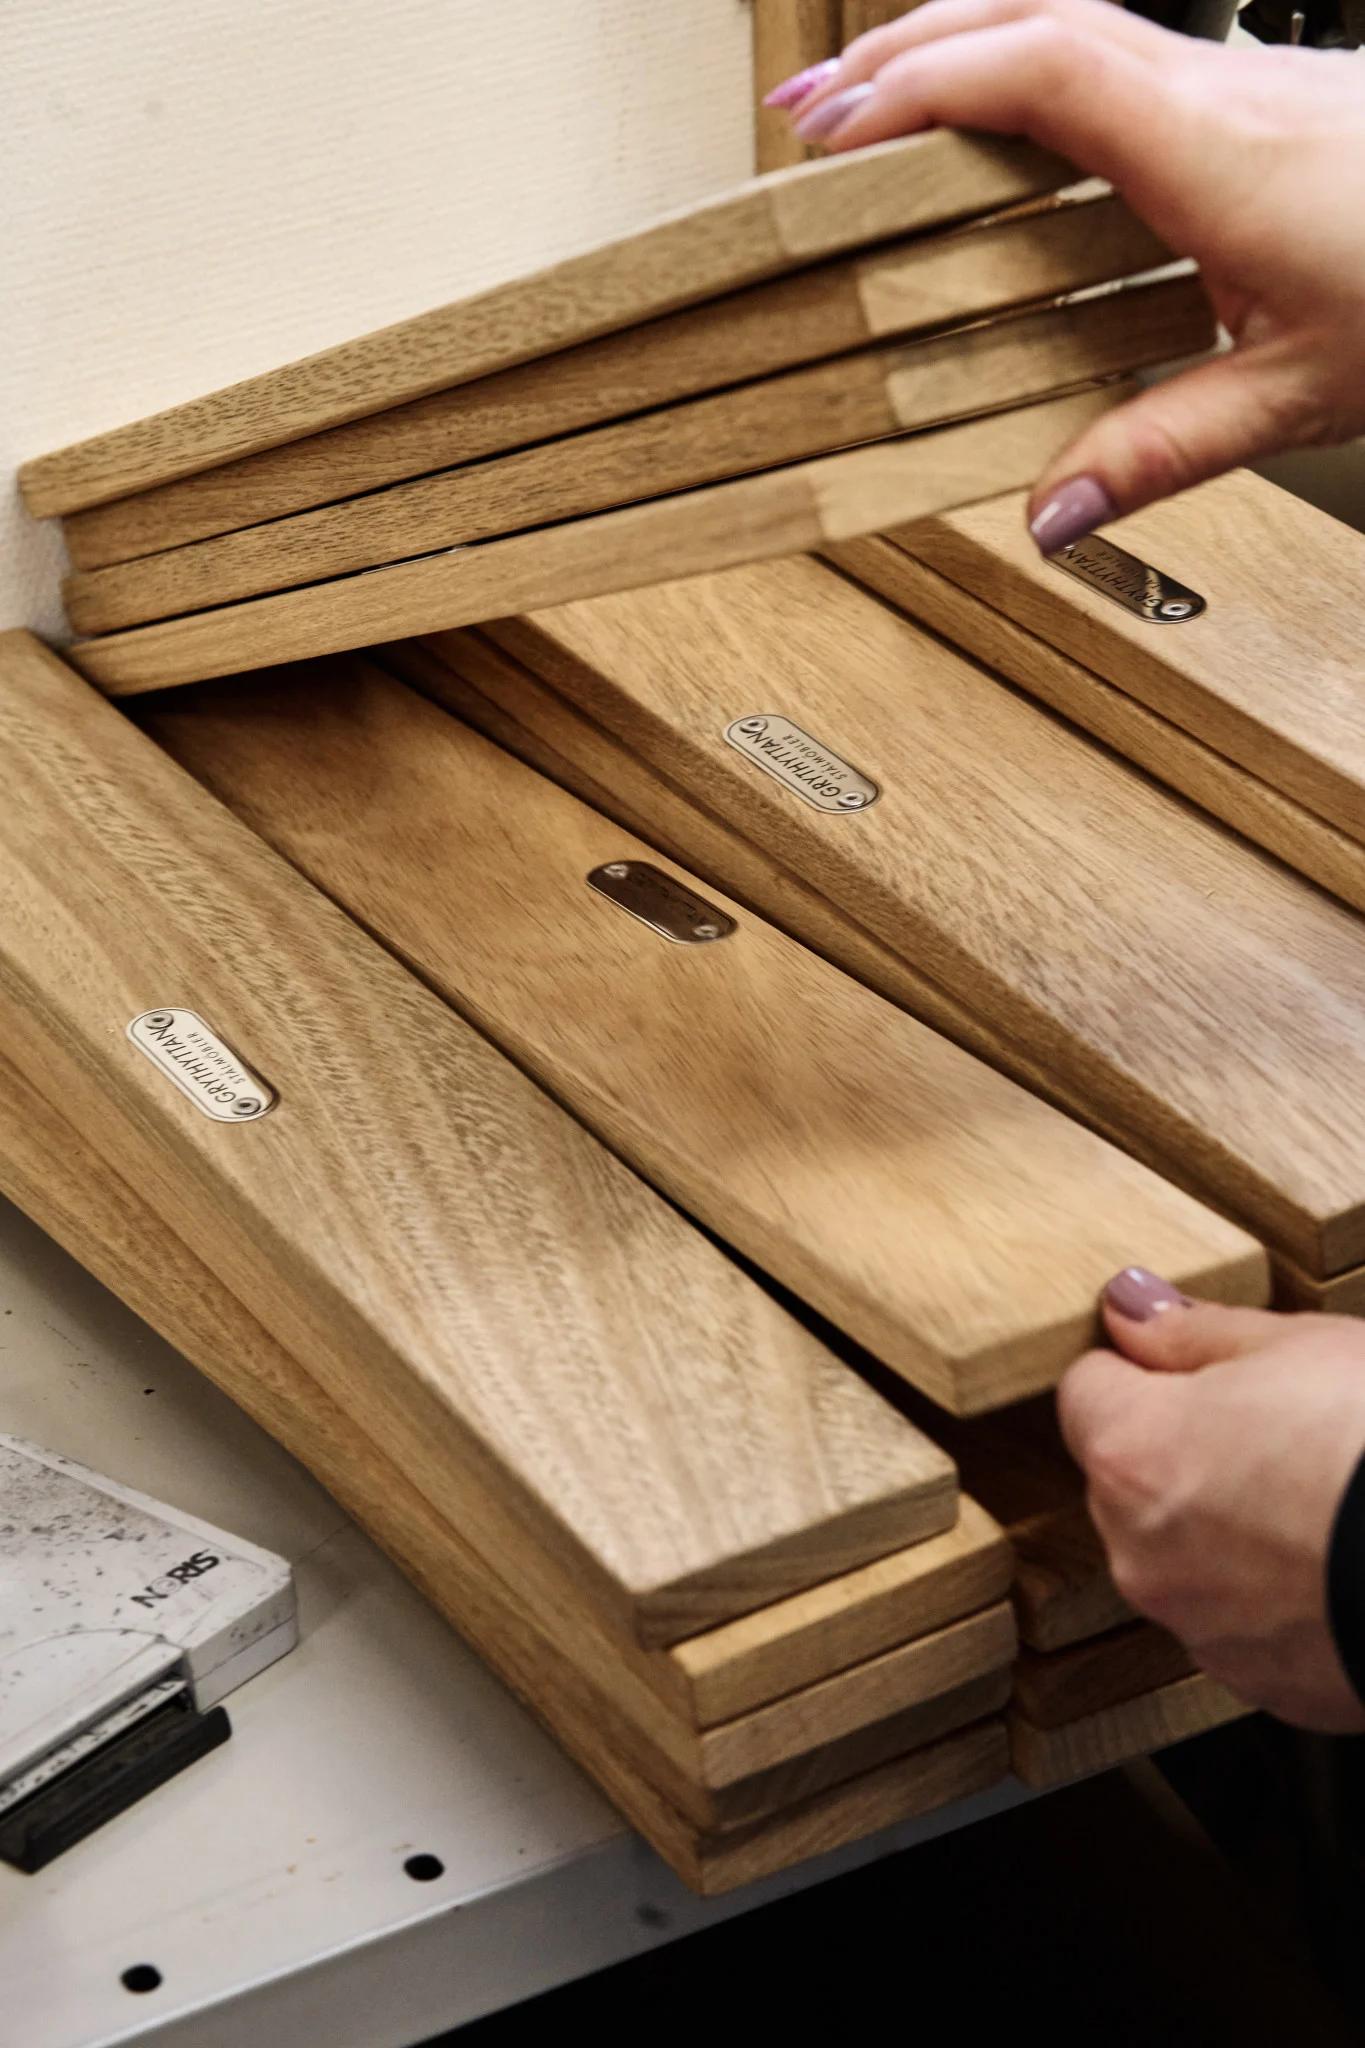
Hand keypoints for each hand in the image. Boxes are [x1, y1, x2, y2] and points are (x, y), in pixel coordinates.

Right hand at [769, 1, 1364, 550]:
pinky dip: (1029, 69)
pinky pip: (1114, 53)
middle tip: (813, 110)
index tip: (836, 131)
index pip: (1039, 70)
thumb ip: (1157, 451)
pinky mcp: (1256, 97)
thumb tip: (1049, 509)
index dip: (924, 88)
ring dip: (964, 43)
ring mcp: (1237, 79)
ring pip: (1073, 16)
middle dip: (907, 50)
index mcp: (1212, 147)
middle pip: (1033, 13)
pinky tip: (1006, 122)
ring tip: (879, 99)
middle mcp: (1216, 89)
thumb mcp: (1296, 392)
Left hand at [1056, 1267, 1364, 1731]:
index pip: (1086, 1390)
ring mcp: (1201, 1629)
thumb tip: (1130, 1304)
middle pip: (1128, 1479)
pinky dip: (1275, 1594)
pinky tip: (1336, 1561)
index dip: (1140, 1368)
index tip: (1189, 1360)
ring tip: (1317, 1495)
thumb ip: (1194, 1330)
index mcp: (1132, 1455)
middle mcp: (1143, 1553)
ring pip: (1183, 1555)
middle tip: (1276, 1424)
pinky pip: (1242, 1622)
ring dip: (1226, 1526)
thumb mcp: (1298, 1346)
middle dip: (1183, 1449)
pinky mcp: (1263, 1684)